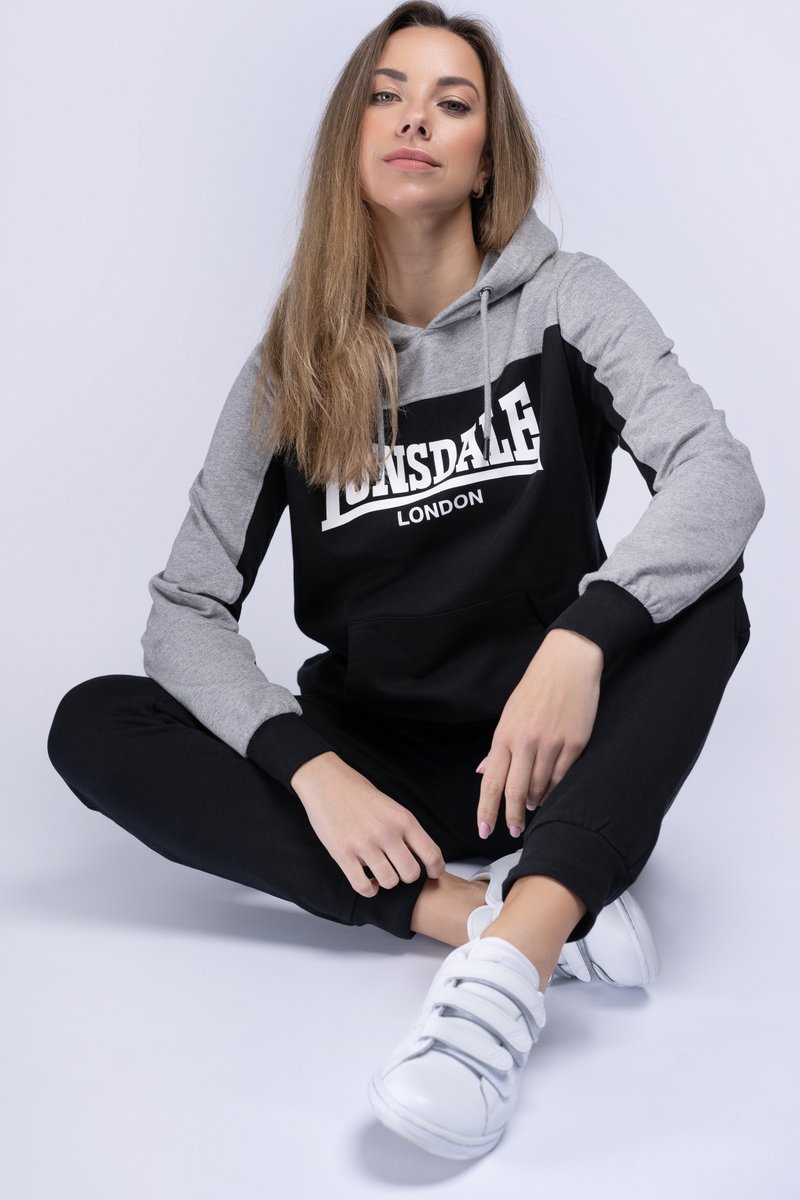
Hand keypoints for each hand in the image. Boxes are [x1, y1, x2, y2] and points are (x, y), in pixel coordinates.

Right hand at [291, 752, 445, 897]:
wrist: (327, 782)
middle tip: (398, 869)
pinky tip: (367, 881)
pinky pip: (363, 886)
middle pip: (411, 874)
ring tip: (380, 873)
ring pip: (388, 882)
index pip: (431, 853)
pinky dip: (369, 890)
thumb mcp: (392, 807)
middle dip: (407, 877)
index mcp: (403, 819)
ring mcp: (364, 844)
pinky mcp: (342, 854)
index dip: (436, 869)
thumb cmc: (360, 794)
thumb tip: (420, 859)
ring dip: (386, 882)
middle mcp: (387, 832)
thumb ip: (406, 831)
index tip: (432, 874)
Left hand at [476, 629, 603, 839]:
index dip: (486, 811)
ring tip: (532, 805)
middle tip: (514, 831)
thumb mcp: (509, 713)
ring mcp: (552, 743)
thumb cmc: (536, 687)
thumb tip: (484, 772)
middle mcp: (526, 742)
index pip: (492, 782)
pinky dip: (555, 789)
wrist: (568, 662)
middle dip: (513, 817)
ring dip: (535, 801)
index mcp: (505, 734)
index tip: (484, 831)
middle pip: (516, 792)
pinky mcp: (575, 743)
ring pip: (541, 787)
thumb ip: (498, 747)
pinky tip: (551, 792)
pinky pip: (563, 777)